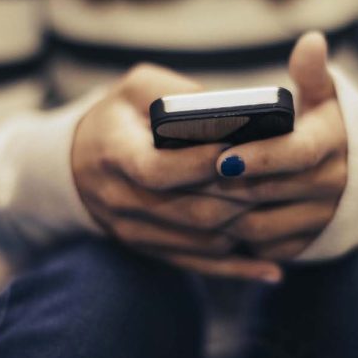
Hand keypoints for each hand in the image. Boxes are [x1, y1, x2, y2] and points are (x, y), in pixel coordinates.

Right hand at [72, 63, 282, 281]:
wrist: (76, 163)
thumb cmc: (119, 117)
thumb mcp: (136, 88)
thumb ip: (178, 94)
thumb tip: (233, 115)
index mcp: (114, 154)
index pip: (158, 170)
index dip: (200, 164)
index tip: (240, 150)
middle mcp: (121, 200)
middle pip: (190, 211)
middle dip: (238, 198)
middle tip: (280, 183)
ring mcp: (135, 231)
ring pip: (200, 242)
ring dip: (244, 230)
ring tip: (281, 213)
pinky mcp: (150, 250)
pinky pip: (198, 266)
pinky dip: (236, 269)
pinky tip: (271, 268)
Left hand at [201, 32, 347, 259]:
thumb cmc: (330, 126)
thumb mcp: (327, 96)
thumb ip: (313, 72)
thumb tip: (311, 41)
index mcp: (333, 144)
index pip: (295, 153)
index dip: (259, 156)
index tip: (224, 155)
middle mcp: (331, 186)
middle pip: (268, 192)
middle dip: (223, 186)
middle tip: (181, 178)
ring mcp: (319, 219)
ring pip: (259, 226)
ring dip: (221, 215)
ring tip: (187, 197)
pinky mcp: (306, 245)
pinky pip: (263, 248)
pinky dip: (233, 238)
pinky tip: (205, 220)